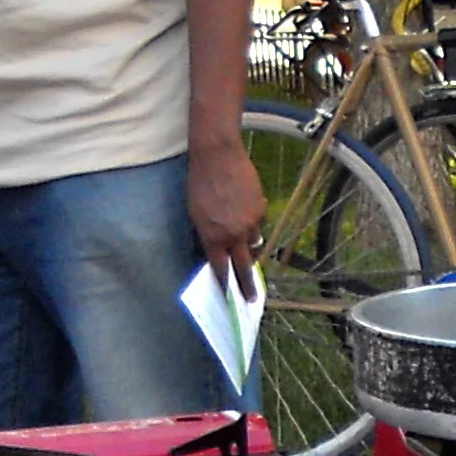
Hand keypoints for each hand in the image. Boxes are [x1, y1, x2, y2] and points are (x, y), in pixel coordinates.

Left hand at [186, 132, 264, 289]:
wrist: (217, 155)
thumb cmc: (198, 183)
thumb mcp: (194, 214)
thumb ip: (205, 236)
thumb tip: (214, 252)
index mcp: (213, 237)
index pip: (221, 269)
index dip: (224, 285)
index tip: (228, 298)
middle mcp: (234, 234)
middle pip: (244, 268)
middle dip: (248, 286)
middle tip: (251, 300)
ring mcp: (251, 222)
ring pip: (253, 243)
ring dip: (249, 246)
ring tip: (243, 238)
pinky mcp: (261, 209)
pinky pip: (258, 224)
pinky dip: (252, 222)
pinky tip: (242, 207)